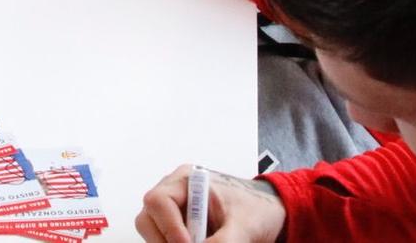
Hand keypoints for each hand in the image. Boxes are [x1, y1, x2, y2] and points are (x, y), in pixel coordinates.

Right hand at [138, 164, 285, 242]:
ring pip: (152, 233)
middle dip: (165, 240)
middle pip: (147, 219)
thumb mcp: (243, 227)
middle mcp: (175, 193)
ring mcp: (174, 212)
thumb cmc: (257, 209)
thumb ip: (222, 242)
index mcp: (189, 180)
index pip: (159, 201)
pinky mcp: (178, 229)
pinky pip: (164, 241)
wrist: (267, 216)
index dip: (170, 228)